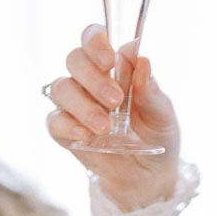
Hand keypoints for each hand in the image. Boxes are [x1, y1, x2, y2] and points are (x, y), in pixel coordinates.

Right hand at [47, 26, 180, 209]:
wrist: (148, 177)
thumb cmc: (156, 137)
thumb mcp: (162, 113)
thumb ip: (149, 88)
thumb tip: (140, 58)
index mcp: (114, 67)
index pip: (93, 38)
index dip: (95, 41)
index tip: (109, 61)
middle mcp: (90, 81)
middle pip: (74, 59)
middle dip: (93, 78)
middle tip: (115, 101)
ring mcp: (75, 106)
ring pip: (60, 88)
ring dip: (82, 105)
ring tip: (105, 126)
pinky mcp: (65, 132)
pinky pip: (54, 121)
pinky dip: (68, 125)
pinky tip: (85, 135)